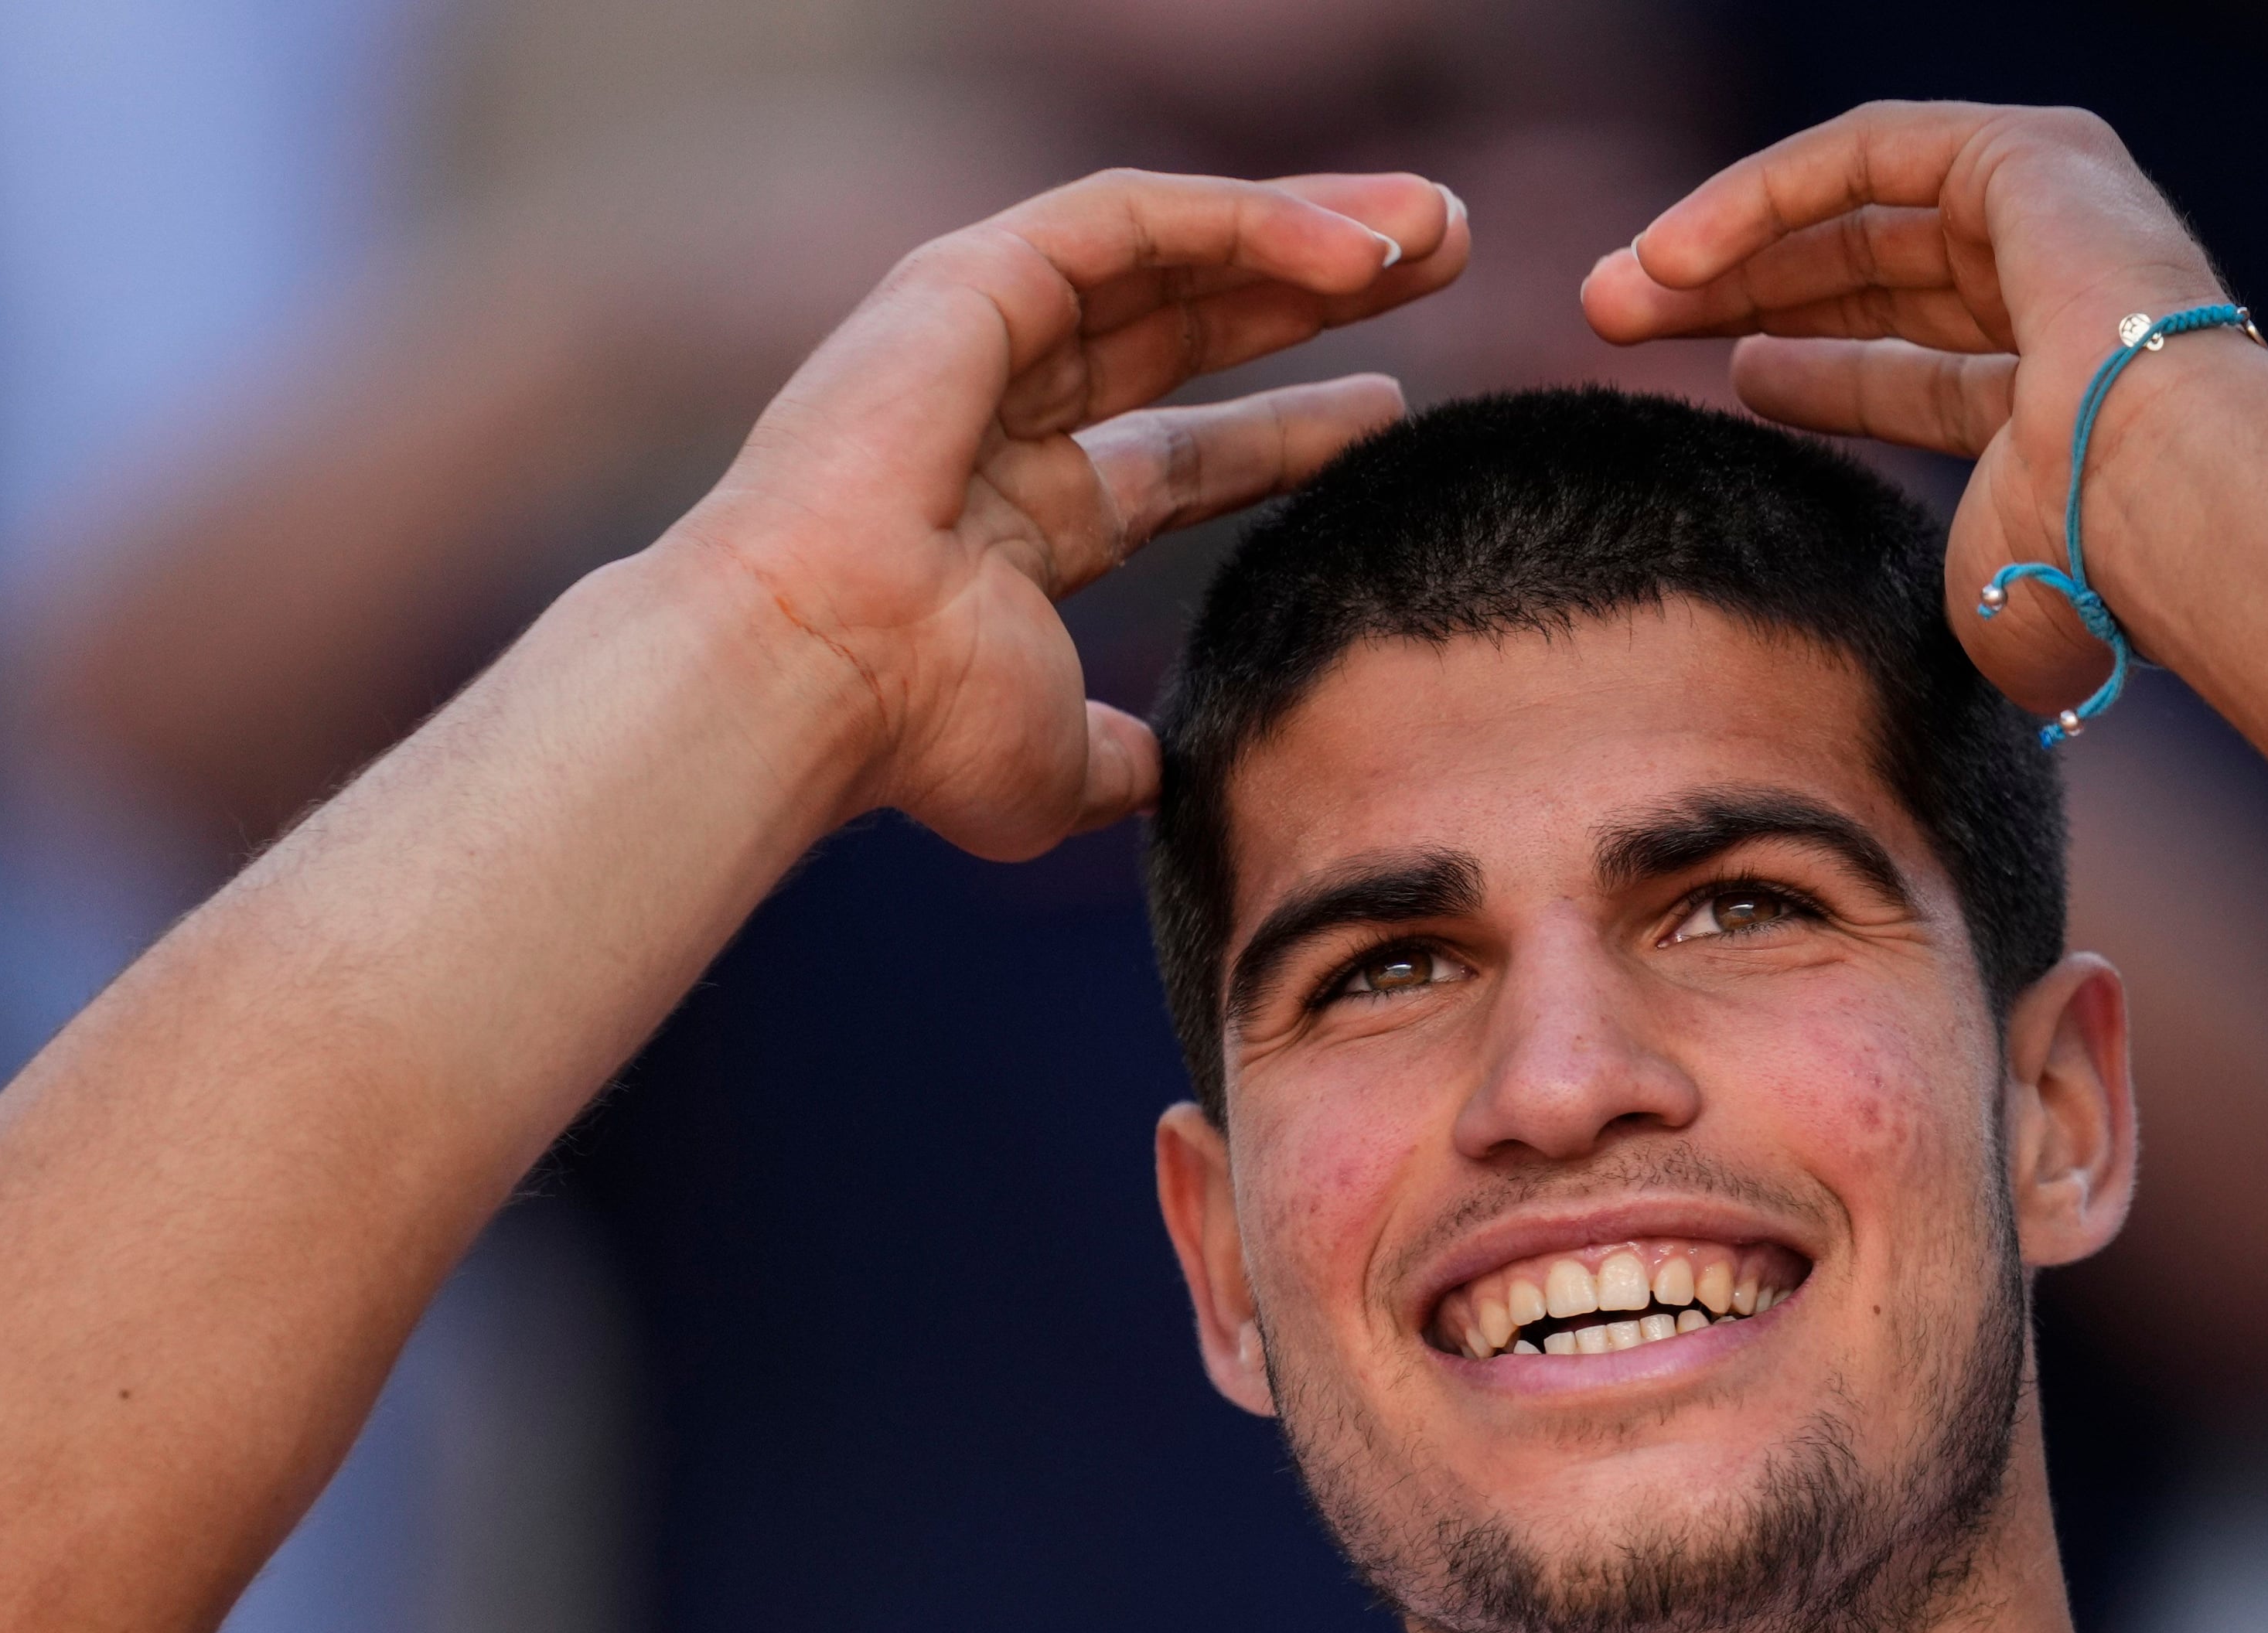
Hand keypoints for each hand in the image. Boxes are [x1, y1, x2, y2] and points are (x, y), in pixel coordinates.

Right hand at [673, 168, 1467, 859]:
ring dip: (1314, 230)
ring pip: (1177, 250)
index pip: (1184, 452)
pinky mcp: (973, 278)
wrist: (816, 681)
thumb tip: (1158, 778)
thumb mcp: (1056, 765)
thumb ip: (1114, 758)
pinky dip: (1252, 220)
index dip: (1294, 431)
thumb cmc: (917, 736)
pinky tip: (1360, 249)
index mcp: (1022, 520)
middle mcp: (1001, 413)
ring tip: (1440, 228)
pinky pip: (1136, 220)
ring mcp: (980, 336)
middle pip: (1195, 326)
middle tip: (1451, 265)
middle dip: (1322, 296)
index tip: (1395, 415)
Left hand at [1583, 104, 2229, 721]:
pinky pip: (1863, 155)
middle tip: (1617, 324)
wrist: (2162, 506)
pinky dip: (1762, 194)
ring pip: (1854, 211)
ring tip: (1618, 295)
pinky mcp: (2026, 154)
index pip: (1912, 364)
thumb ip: (1915, 589)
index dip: (1806, 369)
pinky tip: (1672, 252)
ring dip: (1726, 249)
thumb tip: (1851, 685)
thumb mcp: (1967, 590)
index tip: (1718, 383)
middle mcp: (2065, 295)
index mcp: (2060, 403)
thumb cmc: (2078, 584)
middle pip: (1868, 278)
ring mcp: (2056, 212)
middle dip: (1737, 299)